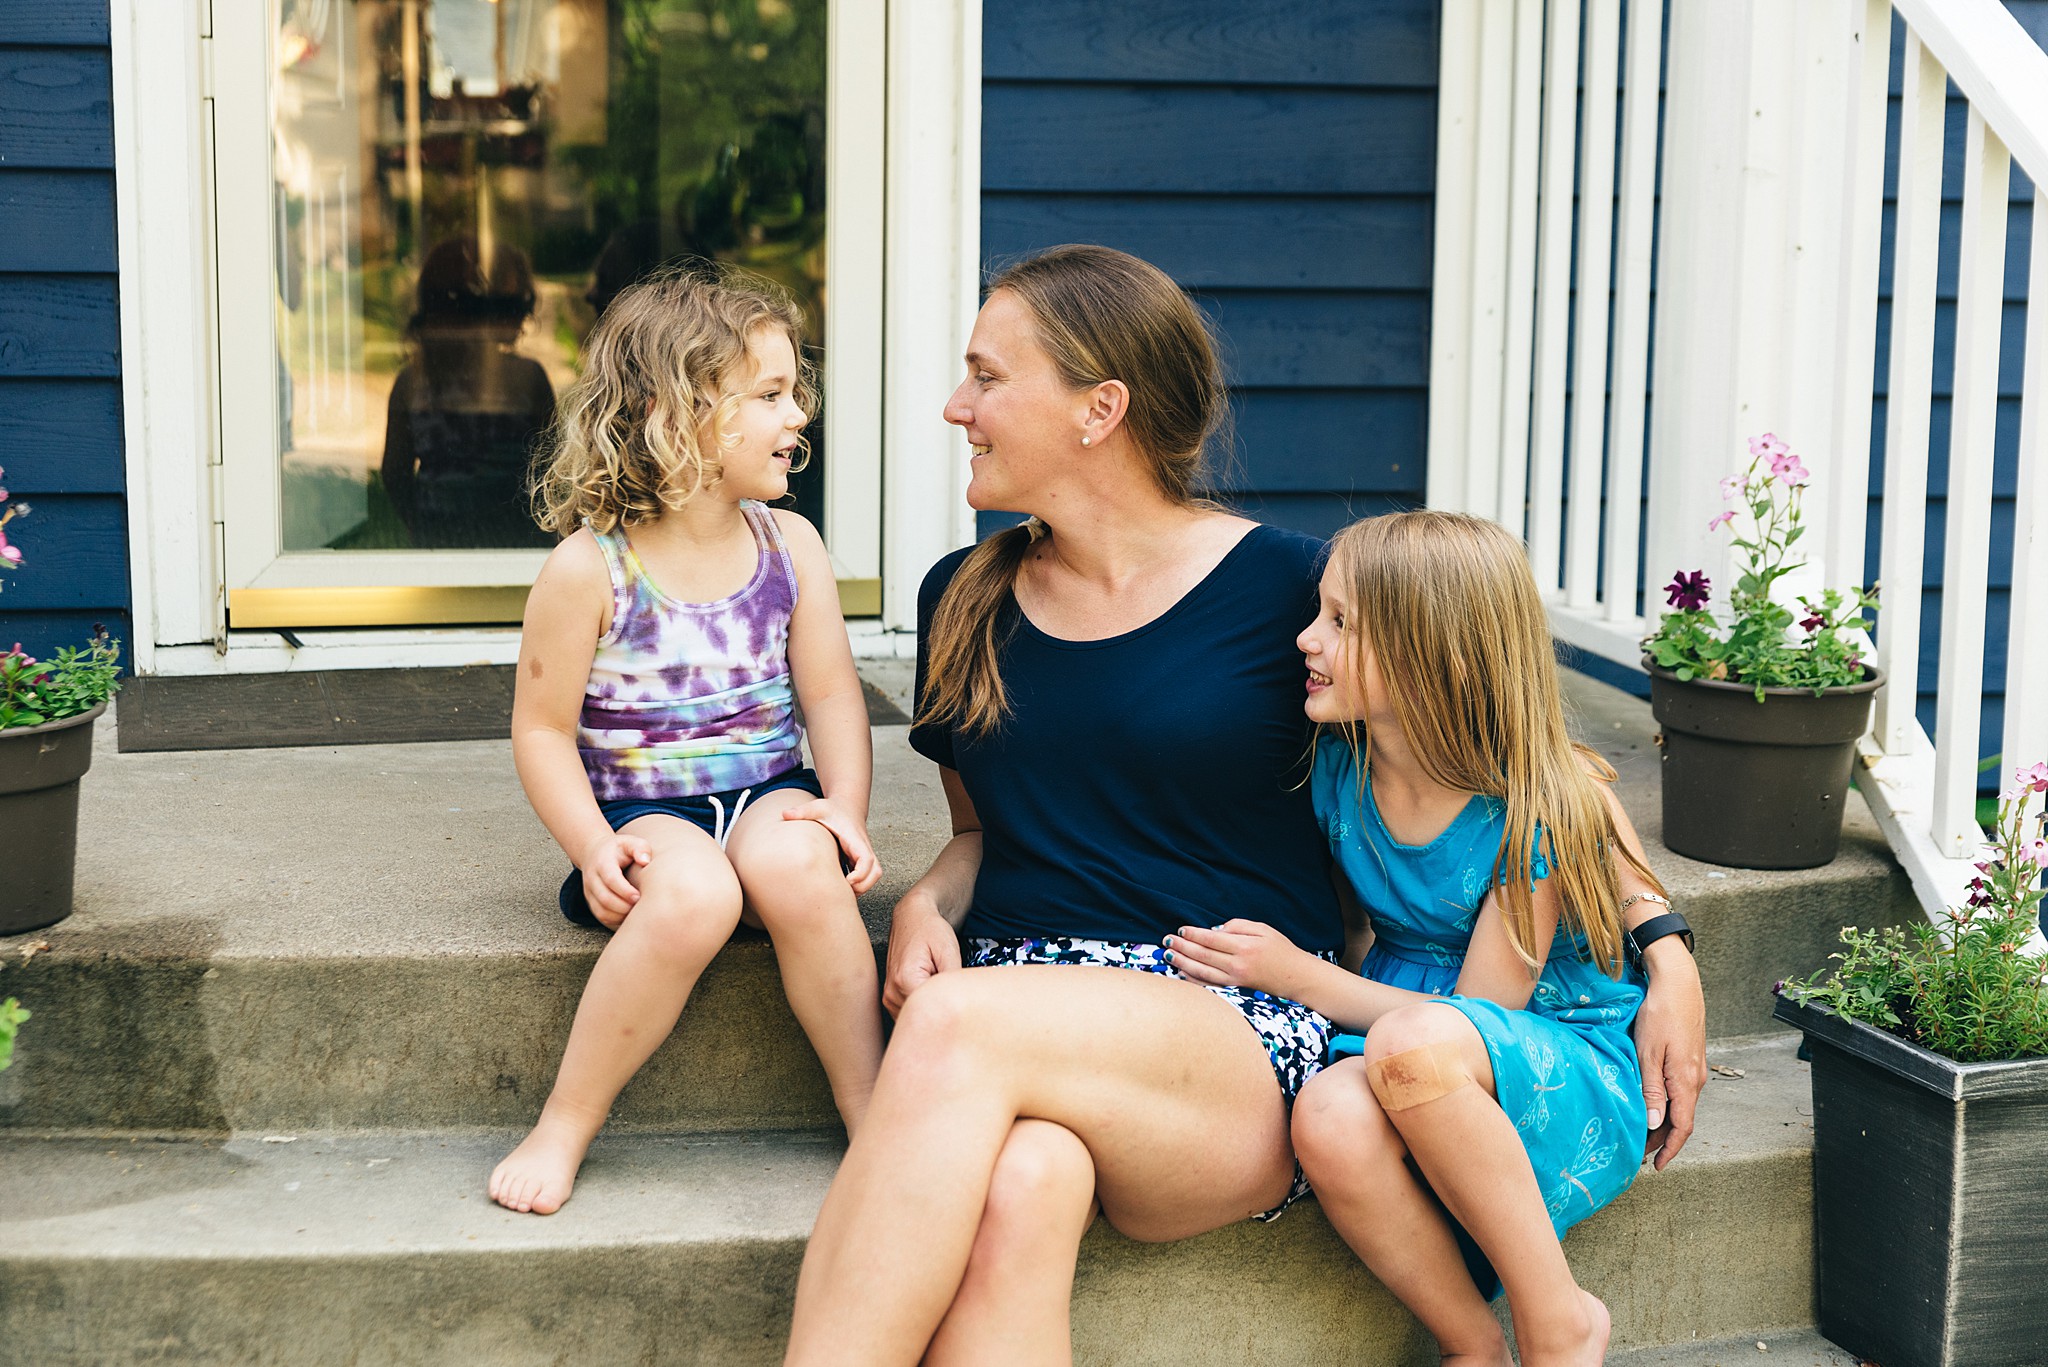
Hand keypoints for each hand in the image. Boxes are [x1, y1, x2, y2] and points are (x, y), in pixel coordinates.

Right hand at [579, 831, 651, 929]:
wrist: (595, 852)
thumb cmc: (619, 849)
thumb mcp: (630, 842)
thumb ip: (640, 848)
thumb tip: (645, 861)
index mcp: (602, 863)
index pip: (610, 879)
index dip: (624, 891)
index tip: (638, 897)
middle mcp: (592, 878)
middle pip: (605, 898)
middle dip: (624, 906)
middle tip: (641, 907)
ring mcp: (590, 892)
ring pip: (601, 911)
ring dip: (620, 916)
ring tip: (637, 913)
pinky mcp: (591, 901)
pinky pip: (601, 916)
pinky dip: (615, 920)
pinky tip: (629, 917)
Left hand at [781, 797, 881, 894]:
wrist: (847, 807)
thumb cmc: (832, 809)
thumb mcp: (818, 807)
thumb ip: (802, 811)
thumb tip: (784, 814)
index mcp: (855, 839)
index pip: (867, 859)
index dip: (861, 874)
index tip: (847, 881)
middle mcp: (863, 848)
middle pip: (876, 872)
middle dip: (863, 885)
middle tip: (843, 891)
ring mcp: (863, 855)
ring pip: (874, 876)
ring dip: (862, 887)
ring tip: (841, 891)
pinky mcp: (860, 860)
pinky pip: (866, 876)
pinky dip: (858, 884)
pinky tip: (839, 886)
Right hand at [883, 897, 961, 1016]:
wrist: (912, 917)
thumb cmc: (930, 929)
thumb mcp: (949, 952)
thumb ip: (951, 982)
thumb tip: (958, 1004)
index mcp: (905, 981)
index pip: (932, 1011)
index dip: (949, 1004)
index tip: (958, 993)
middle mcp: (892, 992)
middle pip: (923, 1016)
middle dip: (940, 1007)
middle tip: (950, 987)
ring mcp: (888, 997)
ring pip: (916, 1016)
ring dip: (930, 1007)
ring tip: (938, 984)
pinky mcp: (891, 997)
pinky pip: (909, 1012)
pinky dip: (922, 1005)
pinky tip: (930, 989)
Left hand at [1164, 920, 1312, 998]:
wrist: (1297, 977)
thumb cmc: (1281, 950)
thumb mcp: (1263, 929)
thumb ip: (1238, 926)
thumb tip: (1215, 930)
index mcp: (1245, 946)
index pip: (1211, 939)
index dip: (1193, 934)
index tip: (1180, 930)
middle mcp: (1238, 964)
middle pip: (1203, 955)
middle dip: (1182, 947)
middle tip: (1166, 941)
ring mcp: (1236, 979)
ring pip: (1202, 971)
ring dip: (1182, 962)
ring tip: (1168, 955)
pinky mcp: (1235, 988)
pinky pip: (1210, 984)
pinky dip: (1194, 979)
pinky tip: (1182, 973)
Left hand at [1634, 941, 1706, 1169]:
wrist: (1678, 982)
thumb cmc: (1660, 1014)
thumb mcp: (1648, 1053)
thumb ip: (1652, 1090)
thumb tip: (1655, 1124)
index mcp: (1686, 1082)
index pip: (1682, 1128)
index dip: (1670, 1150)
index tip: (1656, 1166)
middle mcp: (1695, 1079)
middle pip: (1681, 1119)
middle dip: (1662, 1139)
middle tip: (1639, 1151)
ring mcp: (1694, 1068)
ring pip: (1680, 1104)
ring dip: (1663, 1120)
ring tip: (1641, 1130)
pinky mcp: (1690, 1057)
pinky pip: (1680, 1089)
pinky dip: (1666, 1102)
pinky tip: (1651, 1101)